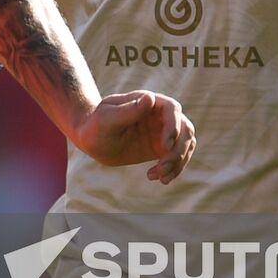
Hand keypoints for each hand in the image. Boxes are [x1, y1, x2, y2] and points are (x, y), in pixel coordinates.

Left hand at [73, 90, 194, 182]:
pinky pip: (178, 158)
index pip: (172, 109)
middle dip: (178, 150)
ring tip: (160, 177)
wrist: (91, 140)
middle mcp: (159, 115)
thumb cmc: (96, 125)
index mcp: (148, 101)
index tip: (165, 146)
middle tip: (162, 168)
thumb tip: (150, 98)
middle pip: (185, 129)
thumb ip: (128, 110)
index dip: (173, 126)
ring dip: (178, 163)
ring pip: (185, 145)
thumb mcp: (107, 118)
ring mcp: (163, 131)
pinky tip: (157, 178)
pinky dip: (173, 170)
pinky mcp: (162, 147)